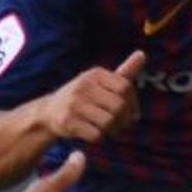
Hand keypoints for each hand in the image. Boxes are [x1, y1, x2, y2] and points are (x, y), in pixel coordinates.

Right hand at [30, 50, 146, 145]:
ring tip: (108, 129)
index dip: (133, 103)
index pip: (125, 87)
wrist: (49, 112)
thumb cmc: (83, 97)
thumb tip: (142, 54)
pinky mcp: (67, 120)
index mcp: (95, 74)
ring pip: (108, 122)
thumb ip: (124, 72)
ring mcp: (74, 103)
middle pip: (119, 106)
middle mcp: (84, 85)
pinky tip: (95, 134)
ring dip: (112, 130)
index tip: (131, 112)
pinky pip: (96, 134)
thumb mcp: (101, 82)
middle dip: (124, 119)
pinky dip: (99, 137)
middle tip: (121, 125)